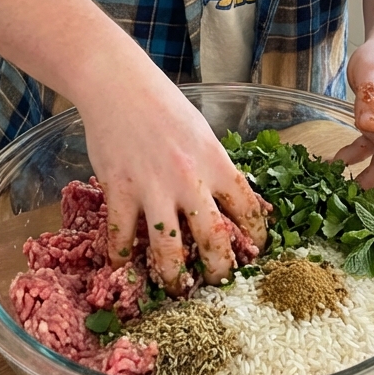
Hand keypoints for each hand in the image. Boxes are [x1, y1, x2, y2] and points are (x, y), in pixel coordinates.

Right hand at [76, 62, 266, 295]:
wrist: (117, 85)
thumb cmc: (161, 103)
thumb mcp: (200, 131)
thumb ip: (213, 165)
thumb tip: (230, 197)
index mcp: (215, 161)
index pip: (247, 207)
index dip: (256, 235)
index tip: (256, 251)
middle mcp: (189, 179)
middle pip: (213, 240)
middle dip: (219, 271)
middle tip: (218, 284)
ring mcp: (152, 188)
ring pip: (168, 250)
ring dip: (174, 277)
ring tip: (176, 289)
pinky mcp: (119, 192)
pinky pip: (121, 237)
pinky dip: (122, 257)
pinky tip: (124, 265)